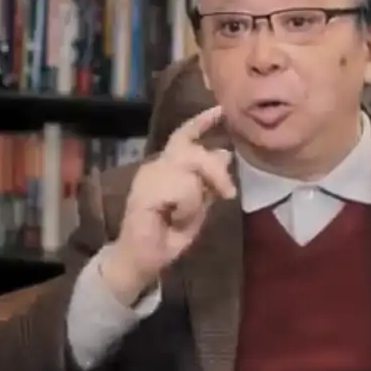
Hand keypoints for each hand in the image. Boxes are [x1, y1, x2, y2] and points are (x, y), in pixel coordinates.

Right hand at [100, 106, 236, 304]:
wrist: (142, 261)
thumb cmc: (167, 235)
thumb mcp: (198, 206)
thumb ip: (209, 182)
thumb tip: (225, 153)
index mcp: (167, 166)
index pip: (185, 136)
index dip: (202, 122)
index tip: (220, 109)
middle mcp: (156, 166)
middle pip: (192, 149)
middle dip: (214, 169)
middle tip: (228, 193)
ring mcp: (147, 178)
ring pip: (189, 170)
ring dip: (196, 199)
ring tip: (183, 217)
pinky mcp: (144, 192)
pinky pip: (182, 189)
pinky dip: (187, 208)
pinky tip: (173, 220)